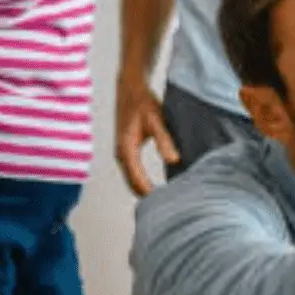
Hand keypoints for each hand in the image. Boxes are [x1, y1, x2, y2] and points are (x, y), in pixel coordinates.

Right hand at [116, 78, 178, 196]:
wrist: (129, 88)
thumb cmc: (143, 103)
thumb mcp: (157, 120)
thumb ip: (165, 140)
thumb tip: (174, 160)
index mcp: (126, 149)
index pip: (137, 180)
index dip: (151, 193)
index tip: (167, 203)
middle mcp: (120, 154)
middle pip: (132, 184)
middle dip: (147, 196)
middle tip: (167, 206)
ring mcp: (121, 153)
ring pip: (130, 180)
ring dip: (143, 190)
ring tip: (163, 200)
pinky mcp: (124, 151)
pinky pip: (131, 173)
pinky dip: (140, 182)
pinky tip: (154, 188)